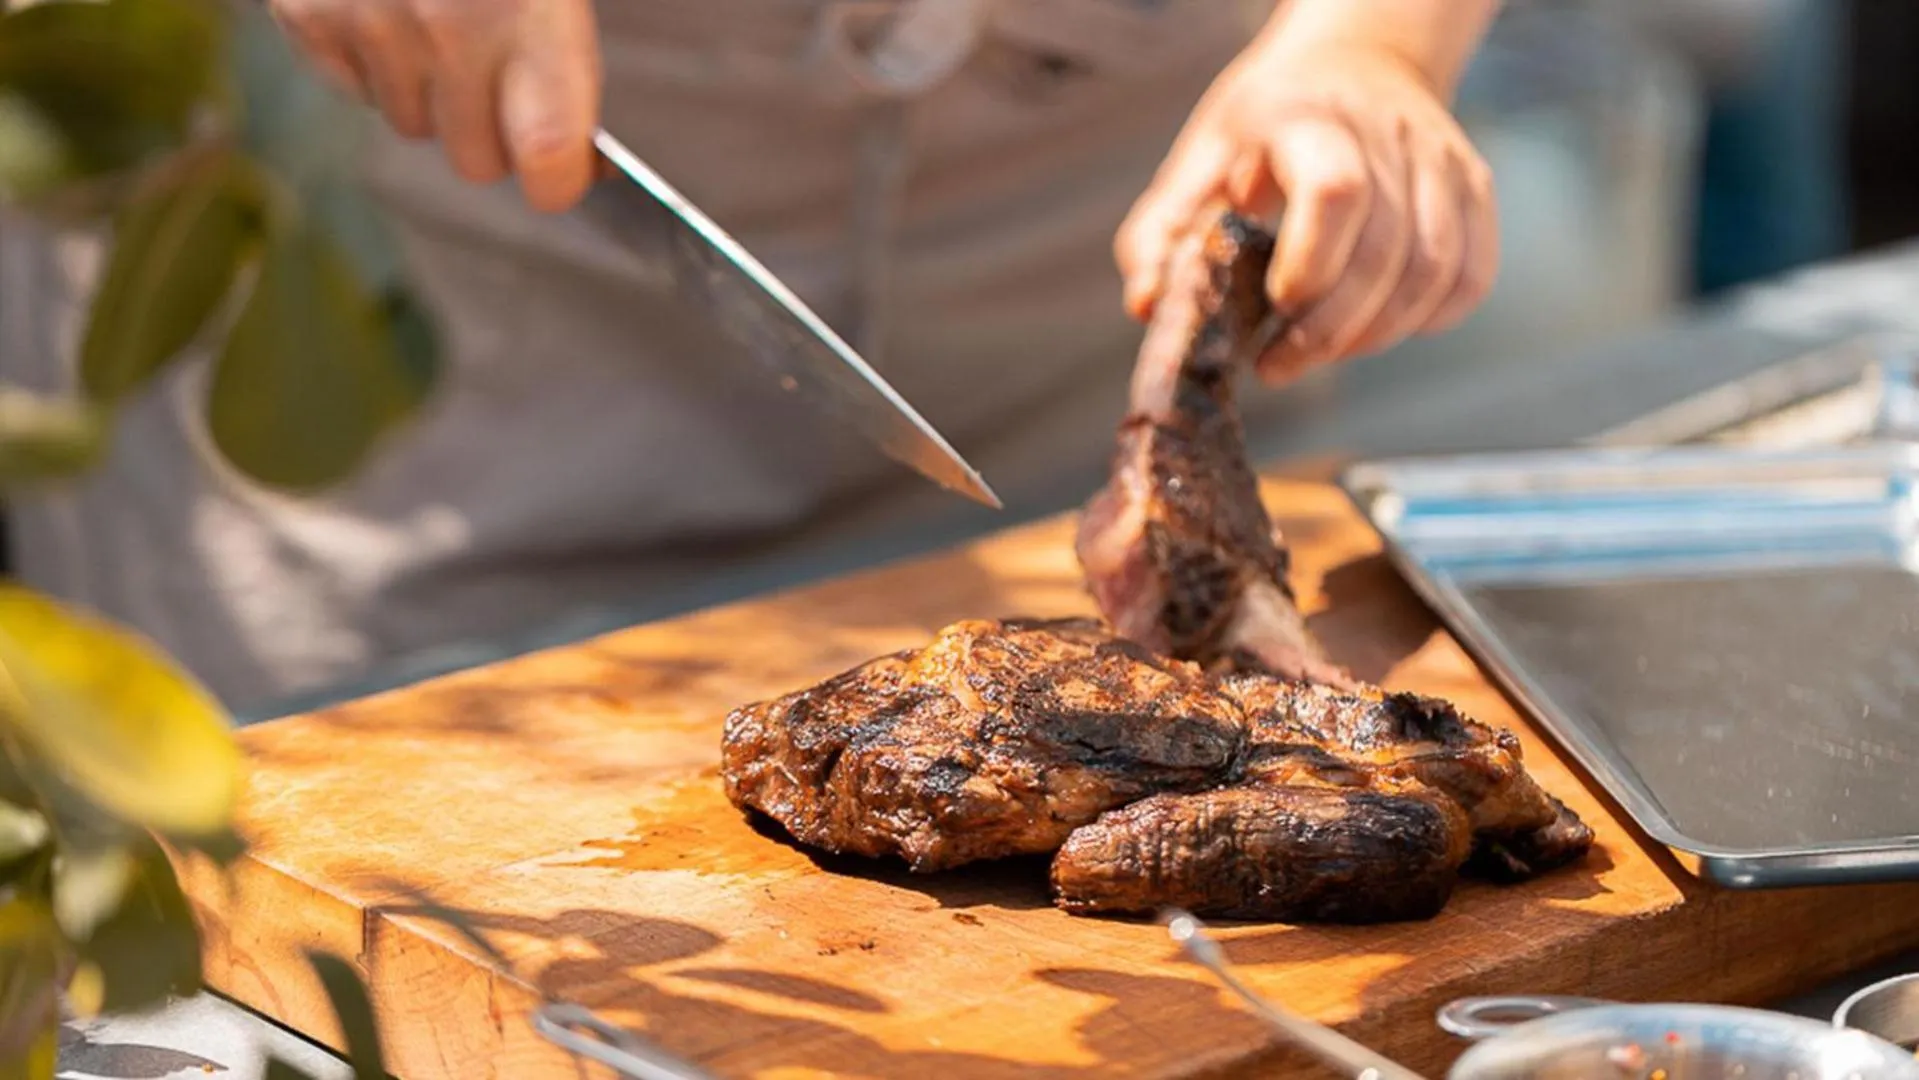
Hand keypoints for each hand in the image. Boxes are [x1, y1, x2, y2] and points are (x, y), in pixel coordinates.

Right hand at [270, 0, 602, 211]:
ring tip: (440, 17)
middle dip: (494, 133)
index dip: (560, 180)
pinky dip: (368, 59)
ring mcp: (368, 20)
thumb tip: (584, 162)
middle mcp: (447, 27)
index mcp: (528, 10)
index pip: (548, 157)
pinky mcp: (305, 11)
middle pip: (476, 160)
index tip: (567, 175)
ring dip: (429, 92)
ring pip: (411, 124)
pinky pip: (348, 83)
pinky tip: (387, 5)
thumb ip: (566, 62)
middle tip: (503, 72)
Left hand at [1117, 39, 1497, 381]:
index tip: (1275, 305)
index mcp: (1310, 120)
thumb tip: (1148, 305)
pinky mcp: (1474, 187)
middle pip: (1385, 250)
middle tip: (1280, 362)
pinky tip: (1377, 328)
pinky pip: (1470, 276)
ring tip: (1322, 350)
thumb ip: (1161, 234)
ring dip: (1376, 334)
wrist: (1353, 63)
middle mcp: (1387, 134)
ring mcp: (1441, 160)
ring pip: (1433, 272)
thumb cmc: (1264, 127)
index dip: (1311, 264)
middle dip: (1331, 329)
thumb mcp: (1199, 159)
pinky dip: (1427, 320)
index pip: (1337, 192)